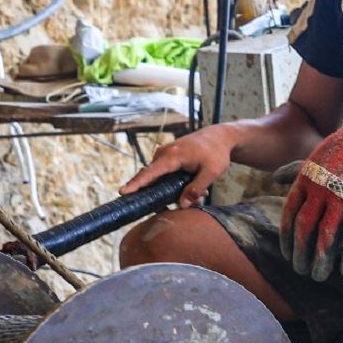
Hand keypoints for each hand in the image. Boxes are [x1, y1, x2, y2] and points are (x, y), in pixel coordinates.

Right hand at [121, 124, 237, 208]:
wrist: (219, 137)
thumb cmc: (216, 153)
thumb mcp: (211, 173)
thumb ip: (196, 189)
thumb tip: (181, 205)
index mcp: (172, 156)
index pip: (150, 172)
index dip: (136, 184)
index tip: (123, 192)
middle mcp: (164, 154)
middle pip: (152, 179)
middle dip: (162, 195)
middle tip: (182, 203)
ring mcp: (164, 155)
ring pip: (159, 179)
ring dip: (172, 190)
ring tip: (197, 194)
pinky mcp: (167, 157)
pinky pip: (164, 175)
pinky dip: (174, 184)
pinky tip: (192, 187)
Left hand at [280, 105, 342, 281]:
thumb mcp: (315, 156)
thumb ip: (294, 171)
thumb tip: (273, 180)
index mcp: (305, 180)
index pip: (289, 214)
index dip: (286, 238)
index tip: (286, 255)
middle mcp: (321, 190)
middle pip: (305, 229)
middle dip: (301, 254)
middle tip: (300, 271)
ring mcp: (342, 198)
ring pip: (327, 237)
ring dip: (322, 261)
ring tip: (318, 277)